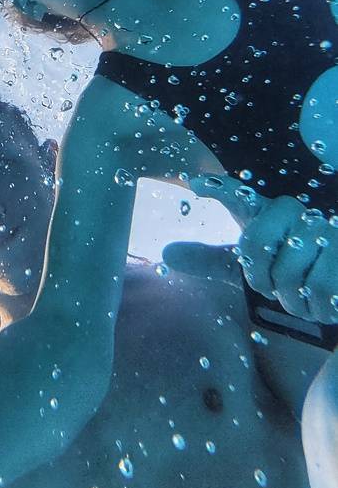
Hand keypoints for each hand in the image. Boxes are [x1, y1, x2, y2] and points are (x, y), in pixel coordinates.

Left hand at [164, 174, 337, 325]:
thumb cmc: (293, 274)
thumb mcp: (250, 268)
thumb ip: (212, 260)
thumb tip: (166, 253)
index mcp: (268, 215)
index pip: (239, 196)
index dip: (217, 188)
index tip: (193, 181)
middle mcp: (296, 214)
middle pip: (254, 244)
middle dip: (259, 278)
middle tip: (274, 289)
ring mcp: (324, 230)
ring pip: (287, 272)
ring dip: (292, 299)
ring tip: (304, 297)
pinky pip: (319, 287)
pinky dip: (317, 306)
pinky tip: (324, 302)